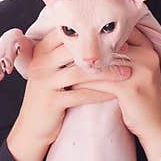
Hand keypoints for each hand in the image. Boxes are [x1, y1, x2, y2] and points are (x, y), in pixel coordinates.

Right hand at [11, 27, 132, 147]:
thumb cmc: (49, 94)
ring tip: (127, 72)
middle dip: (103, 50)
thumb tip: (97, 35)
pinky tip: (116, 94)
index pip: (68, 33)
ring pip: (80, 72)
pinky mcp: (51, 101)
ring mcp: (44, 82)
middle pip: (75, 50)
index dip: (92, 32)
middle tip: (128, 51)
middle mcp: (40, 63)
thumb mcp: (52, 70)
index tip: (115, 34)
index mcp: (41, 51)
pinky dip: (100, 93)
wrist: (32, 128)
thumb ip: (66, 53)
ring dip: (107, 72)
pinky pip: (81, 95)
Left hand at [70, 26, 160, 145]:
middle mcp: (148, 57)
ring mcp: (142, 72)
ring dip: (83, 67)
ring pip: (104, 64)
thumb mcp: (139, 72)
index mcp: (149, 50)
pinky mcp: (132, 89)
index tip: (81, 37)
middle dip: (87, 50)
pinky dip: (86, 83)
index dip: (100, 34)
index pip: (121, 32)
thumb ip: (124, 56)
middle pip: (111, 47)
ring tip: (65, 68)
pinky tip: (73, 85)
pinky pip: (103, 82)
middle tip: (64, 51)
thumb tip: (93, 43)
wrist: (156, 126)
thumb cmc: (142, 98)